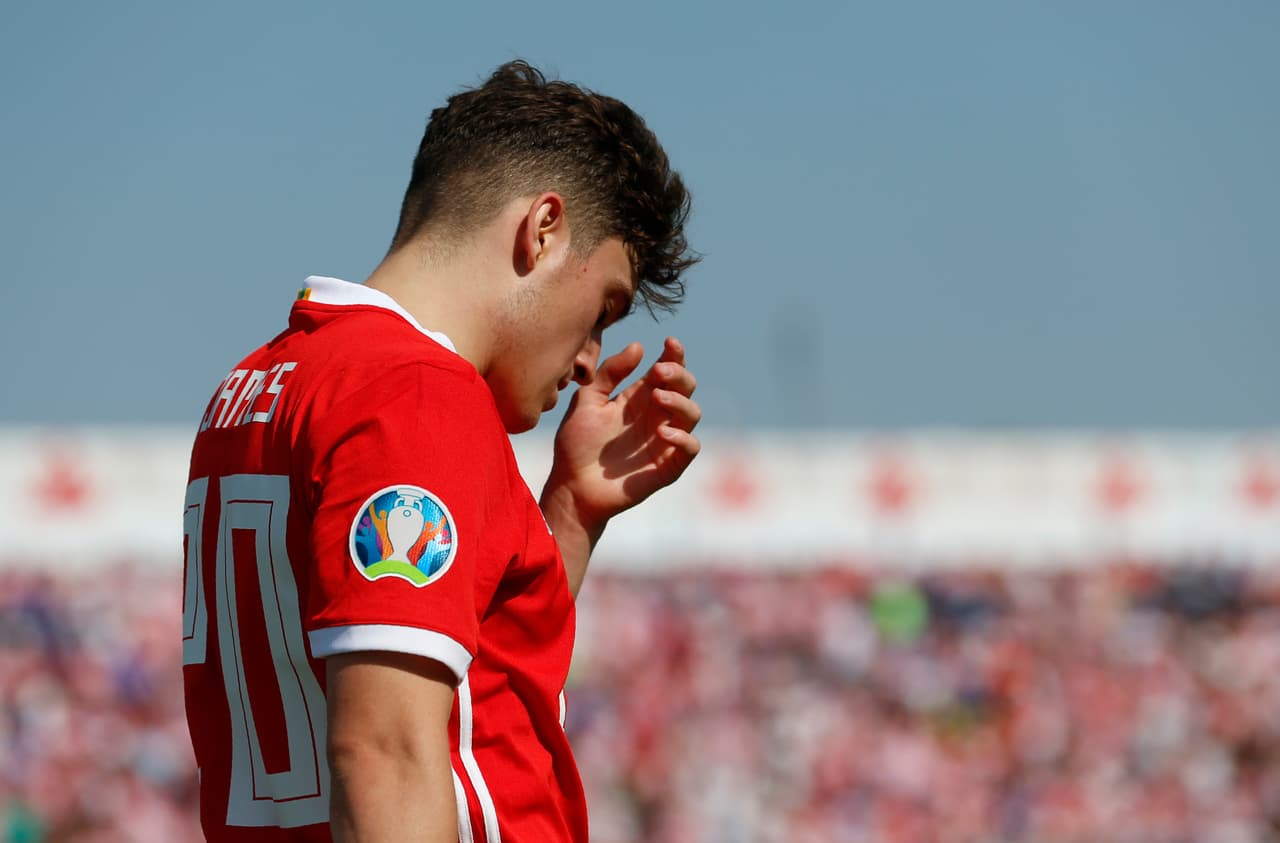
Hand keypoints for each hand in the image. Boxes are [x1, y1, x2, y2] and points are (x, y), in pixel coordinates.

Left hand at [544, 336, 701, 530]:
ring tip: (658, 397)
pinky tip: (664, 431)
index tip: (670, 342)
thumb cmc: (576, 445)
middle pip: (686, 387)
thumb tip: (639, 346)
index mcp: (639, 398)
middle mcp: (657, 415)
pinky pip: (691, 448)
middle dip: (678, 374)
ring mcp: (664, 441)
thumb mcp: (587, 401)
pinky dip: (684, 438)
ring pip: (693, 413)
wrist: (571, 486)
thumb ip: (609, 373)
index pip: (667, 370)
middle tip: (658, 372)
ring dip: (680, 401)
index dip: (674, 354)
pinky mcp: (668, 466)